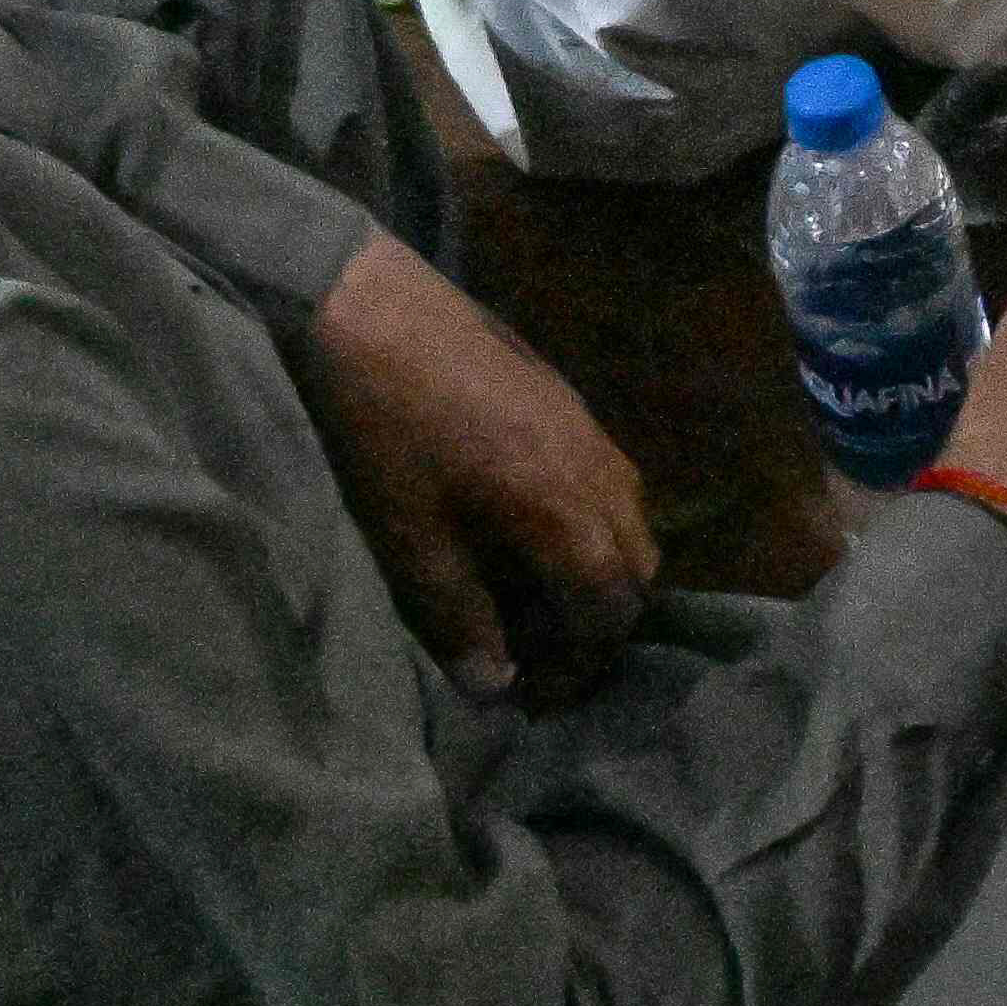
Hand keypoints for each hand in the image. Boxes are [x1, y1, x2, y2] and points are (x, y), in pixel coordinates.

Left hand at [305, 234, 652, 700]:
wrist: (368, 308)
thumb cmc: (382, 431)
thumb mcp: (409, 540)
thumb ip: (460, 618)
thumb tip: (495, 688)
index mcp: (566, 515)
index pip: (609, 613)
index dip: (579, 667)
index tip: (534, 697)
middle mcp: (601, 475)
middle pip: (637, 572)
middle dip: (599, 625)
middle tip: (541, 655)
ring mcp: (593, 433)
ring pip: (632, 525)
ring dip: (600, 574)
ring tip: (536, 598)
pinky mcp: (572, 404)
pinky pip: (613, 483)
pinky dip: (592, 527)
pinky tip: (530, 530)